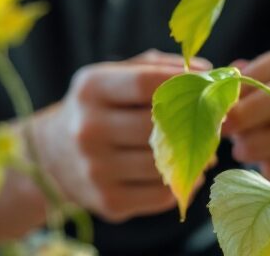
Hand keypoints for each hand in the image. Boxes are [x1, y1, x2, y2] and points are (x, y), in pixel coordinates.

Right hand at [30, 50, 206, 222]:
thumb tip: (211, 72)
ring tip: (205, 147)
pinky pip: (162, 195)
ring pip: (165, 163)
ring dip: (195, 156)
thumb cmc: (99, 107)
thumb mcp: (114, 76)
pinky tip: (186, 171)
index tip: (207, 83)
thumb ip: (160, 68)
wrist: (53, 155)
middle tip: (215, 120)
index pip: (146, 83)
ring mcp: (96, 169)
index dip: (183, 83)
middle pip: (158, 125)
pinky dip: (182, 184)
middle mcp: (88, 129)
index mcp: (90, 89)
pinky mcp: (108, 201)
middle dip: (195, 122)